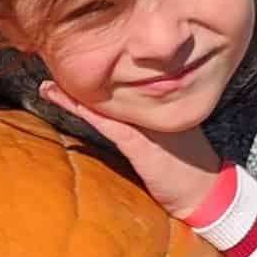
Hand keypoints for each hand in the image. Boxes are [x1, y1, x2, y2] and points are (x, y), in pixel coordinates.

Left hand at [38, 80, 222, 220]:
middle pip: (110, 88)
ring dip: (73, 94)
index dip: (96, 76)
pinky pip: (107, 123)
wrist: (208, 192)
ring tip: (47, 86)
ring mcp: (146, 124)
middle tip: (50, 64)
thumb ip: (142, 127)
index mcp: (157, 103)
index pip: (120, 84)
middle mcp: (151, 107)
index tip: (70, 65)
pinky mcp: (140, 144)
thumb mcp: (165, 140)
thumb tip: (115, 122)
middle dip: (80, 79)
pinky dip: (84, 110)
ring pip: (103, 102)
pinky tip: (65, 100)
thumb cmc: (187, 170)